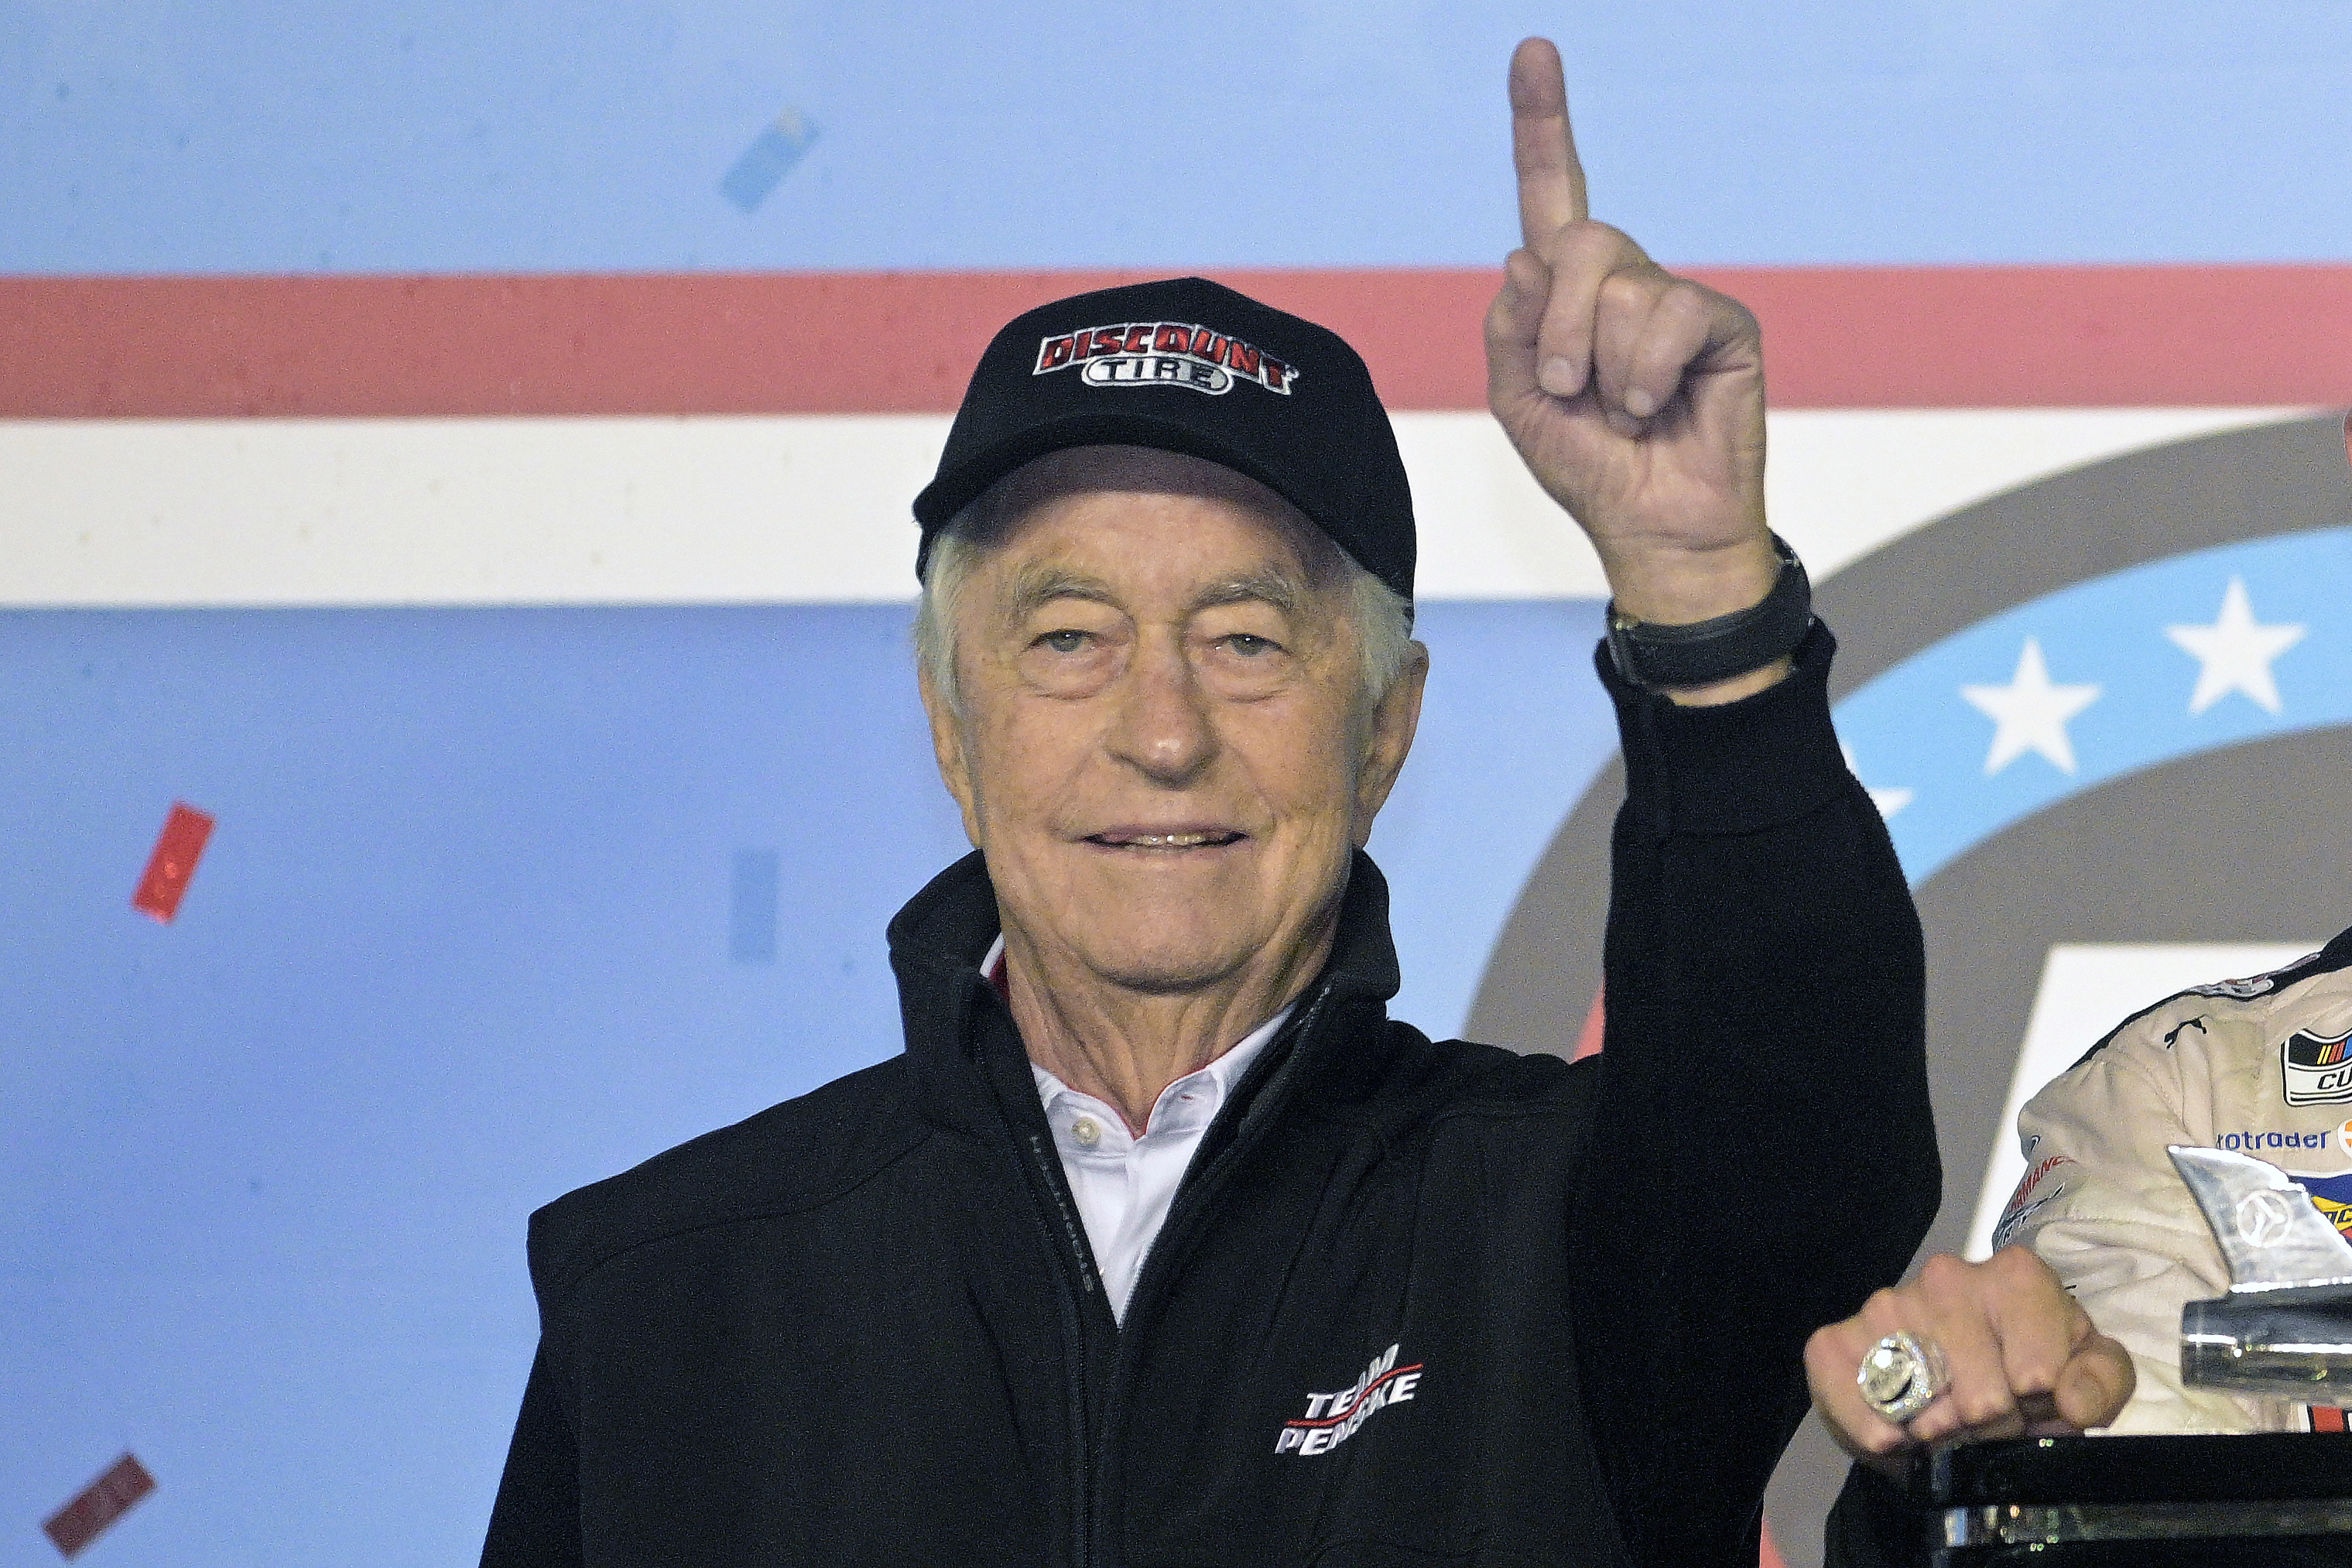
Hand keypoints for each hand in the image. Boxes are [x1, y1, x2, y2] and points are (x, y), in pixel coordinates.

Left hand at [1484, 37, 1774, 637]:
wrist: (1650, 529)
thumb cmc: (1589, 469)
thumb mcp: (1519, 401)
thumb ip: (1510, 326)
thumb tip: (1532, 255)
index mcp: (1567, 293)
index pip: (1553, 194)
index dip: (1542, 125)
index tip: (1532, 51)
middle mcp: (1623, 282)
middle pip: (1578, 238)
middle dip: (1558, 325)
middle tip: (1565, 388)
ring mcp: (1675, 299)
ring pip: (1619, 286)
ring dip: (1600, 365)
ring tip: (1620, 412)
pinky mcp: (1722, 323)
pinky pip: (1668, 316)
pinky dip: (1645, 375)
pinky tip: (1656, 409)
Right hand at [1806, 1248, 2135, 1478]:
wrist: (1960, 1387)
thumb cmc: (2035, 1371)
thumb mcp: (2090, 1372)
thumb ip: (2100, 1382)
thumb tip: (2069, 1400)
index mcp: (2016, 1277)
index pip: (2038, 1372)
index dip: (2041, 1407)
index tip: (2035, 1404)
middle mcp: (1945, 1276)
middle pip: (1983, 1397)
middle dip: (1993, 1428)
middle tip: (1990, 1423)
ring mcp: (1886, 1304)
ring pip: (1924, 1405)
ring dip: (1940, 1434)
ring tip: (1950, 1425)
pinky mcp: (1834, 1340)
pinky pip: (1852, 1401)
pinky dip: (1876, 1435)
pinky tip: (1897, 1437)